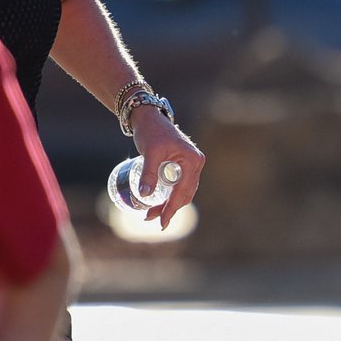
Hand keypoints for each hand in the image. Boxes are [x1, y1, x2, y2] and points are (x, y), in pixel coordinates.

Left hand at [129, 104, 205, 228]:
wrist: (148, 118)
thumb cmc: (151, 132)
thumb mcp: (150, 153)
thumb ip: (148, 173)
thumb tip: (144, 195)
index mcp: (193, 161)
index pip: (182, 191)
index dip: (171, 208)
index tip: (161, 222)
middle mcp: (196, 163)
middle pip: (185, 194)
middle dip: (169, 208)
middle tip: (150, 218)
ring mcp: (191, 165)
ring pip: (183, 191)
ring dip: (169, 204)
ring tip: (151, 213)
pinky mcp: (184, 165)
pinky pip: (180, 185)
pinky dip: (170, 195)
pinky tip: (158, 201)